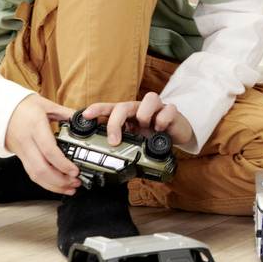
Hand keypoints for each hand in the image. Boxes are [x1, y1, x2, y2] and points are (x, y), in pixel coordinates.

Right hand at [3, 93, 81, 195]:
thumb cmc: (23, 105)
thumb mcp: (46, 104)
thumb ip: (66, 113)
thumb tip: (84, 119)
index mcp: (35, 127)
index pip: (48, 150)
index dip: (62, 164)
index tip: (75, 170)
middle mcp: (27, 142)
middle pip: (41, 169)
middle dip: (60, 180)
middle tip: (76, 182)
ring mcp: (22, 152)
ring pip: (35, 175)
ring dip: (54, 185)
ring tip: (71, 187)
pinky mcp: (20, 157)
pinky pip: (31, 174)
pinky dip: (45, 183)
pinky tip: (58, 185)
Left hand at [82, 92, 196, 150]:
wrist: (176, 134)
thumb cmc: (152, 136)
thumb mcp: (135, 142)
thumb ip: (123, 146)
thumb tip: (107, 162)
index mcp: (128, 115)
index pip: (109, 108)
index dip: (97, 109)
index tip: (86, 116)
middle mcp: (139, 108)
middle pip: (124, 106)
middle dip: (115, 123)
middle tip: (114, 142)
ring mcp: (156, 108)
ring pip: (149, 99)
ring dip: (144, 116)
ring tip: (146, 129)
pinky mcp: (172, 111)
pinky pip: (168, 110)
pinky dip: (163, 120)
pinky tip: (162, 130)